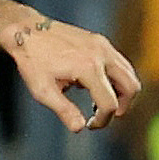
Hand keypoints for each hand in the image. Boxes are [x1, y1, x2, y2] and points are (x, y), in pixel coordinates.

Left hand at [1, 15, 139, 132]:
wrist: (27, 31)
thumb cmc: (32, 60)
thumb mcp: (43, 91)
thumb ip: (64, 110)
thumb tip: (80, 128)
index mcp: (88, 68)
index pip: (109, 103)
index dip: (104, 120)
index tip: (91, 125)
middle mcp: (101, 54)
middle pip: (131, 87)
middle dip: (122, 106)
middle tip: (104, 115)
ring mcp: (103, 46)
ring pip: (129, 74)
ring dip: (120, 92)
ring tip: (97, 102)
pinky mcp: (101, 41)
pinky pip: (119, 64)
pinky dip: (115, 79)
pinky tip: (93, 85)